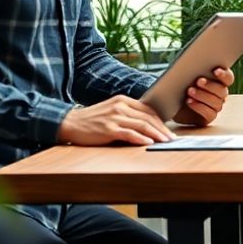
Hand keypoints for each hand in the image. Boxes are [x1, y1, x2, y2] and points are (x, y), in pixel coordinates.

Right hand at [57, 95, 175, 145]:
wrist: (70, 123)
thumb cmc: (92, 120)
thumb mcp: (111, 111)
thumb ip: (127, 115)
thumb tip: (147, 126)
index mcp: (123, 100)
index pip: (148, 110)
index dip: (161, 121)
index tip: (169, 130)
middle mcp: (120, 106)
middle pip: (148, 118)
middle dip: (162, 129)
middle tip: (171, 139)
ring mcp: (114, 117)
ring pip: (141, 125)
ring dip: (156, 134)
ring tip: (165, 142)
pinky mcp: (108, 129)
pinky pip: (129, 133)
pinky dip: (141, 138)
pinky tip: (149, 143)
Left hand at [172, 67, 233, 125]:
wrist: (172, 103)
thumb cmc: (181, 85)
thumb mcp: (187, 75)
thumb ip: (195, 70)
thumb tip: (196, 62)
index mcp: (219, 81)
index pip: (228, 78)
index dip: (224, 75)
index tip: (215, 71)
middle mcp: (220, 94)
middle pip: (222, 91)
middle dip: (210, 85)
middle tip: (198, 81)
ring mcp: (215, 106)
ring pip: (216, 102)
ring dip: (203, 96)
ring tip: (190, 91)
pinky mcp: (209, 117)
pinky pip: (210, 113)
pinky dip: (199, 107)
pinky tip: (189, 101)